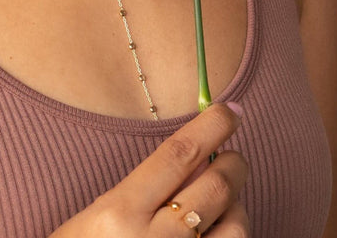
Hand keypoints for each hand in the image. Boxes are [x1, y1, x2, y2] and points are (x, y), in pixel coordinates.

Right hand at [49, 103, 248, 236]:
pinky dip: (232, 232)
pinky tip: (220, 229)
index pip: (177, 155)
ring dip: (238, 205)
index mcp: (119, 212)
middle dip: (234, 164)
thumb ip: (144, 189)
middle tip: (233, 157)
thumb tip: (197, 159)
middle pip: (214, 187)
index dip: (209, 127)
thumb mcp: (99, 216)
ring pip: (235, 226)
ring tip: (225, 201)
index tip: (229, 111)